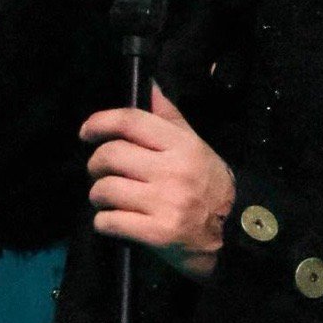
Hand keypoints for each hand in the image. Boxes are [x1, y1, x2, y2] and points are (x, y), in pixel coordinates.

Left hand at [79, 80, 235, 280]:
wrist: (235, 235)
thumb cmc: (211, 188)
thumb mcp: (197, 148)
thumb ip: (171, 119)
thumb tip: (150, 87)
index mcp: (183, 146)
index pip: (131, 122)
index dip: (100, 123)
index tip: (87, 132)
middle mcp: (174, 171)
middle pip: (111, 155)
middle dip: (96, 164)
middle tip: (100, 172)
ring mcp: (165, 203)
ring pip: (105, 189)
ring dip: (98, 196)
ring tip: (107, 199)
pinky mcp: (158, 233)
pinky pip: (110, 222)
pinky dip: (104, 222)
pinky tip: (113, 221)